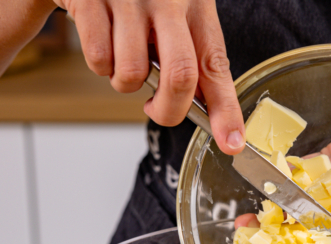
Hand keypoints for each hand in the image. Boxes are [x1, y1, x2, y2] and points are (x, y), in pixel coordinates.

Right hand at [56, 0, 244, 153]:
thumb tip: (206, 110)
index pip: (216, 66)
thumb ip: (190, 54)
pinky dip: (99, 65)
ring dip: (124, 83)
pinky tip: (102, 40)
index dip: (226, 110)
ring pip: (132, 73)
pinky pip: (99, 59)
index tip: (231, 142)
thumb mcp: (175, 11)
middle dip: (168, 109)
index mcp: (195, 5)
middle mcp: (167, 0)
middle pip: (180, 77)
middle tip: (157, 111)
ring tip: (123, 59)